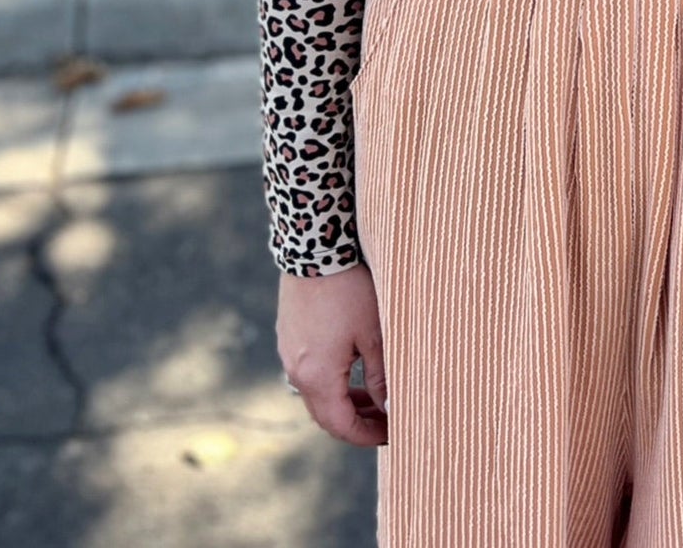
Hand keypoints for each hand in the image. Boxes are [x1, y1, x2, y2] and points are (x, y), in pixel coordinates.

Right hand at [278, 262, 388, 445]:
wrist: (315, 245)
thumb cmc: (350, 289)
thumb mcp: (374, 334)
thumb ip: (381, 376)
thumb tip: (391, 408)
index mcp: (316, 377)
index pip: (340, 426)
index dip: (367, 436)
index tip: (393, 435)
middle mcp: (296, 371)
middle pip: (326, 414)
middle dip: (357, 422)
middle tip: (387, 419)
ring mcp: (289, 351)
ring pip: (317, 393)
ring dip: (345, 400)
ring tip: (375, 396)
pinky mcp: (290, 334)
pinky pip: (309, 371)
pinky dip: (332, 380)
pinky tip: (354, 368)